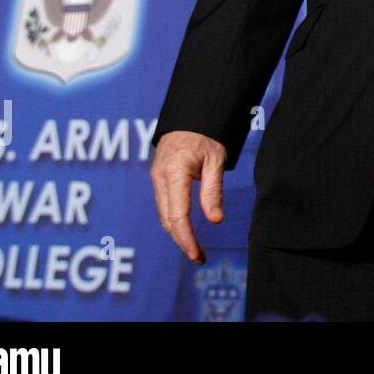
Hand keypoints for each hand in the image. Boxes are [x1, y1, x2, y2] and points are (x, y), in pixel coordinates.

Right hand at [151, 130, 226, 262]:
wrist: (190, 116)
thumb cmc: (206, 136)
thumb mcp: (216, 161)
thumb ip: (213, 191)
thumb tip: (215, 221)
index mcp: (174, 173)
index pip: (178, 215)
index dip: (186, 239)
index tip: (197, 255)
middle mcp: (160, 178)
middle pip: (168, 219)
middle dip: (182, 241)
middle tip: (199, 257)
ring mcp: (156, 179)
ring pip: (164, 214)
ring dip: (177, 234)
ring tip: (195, 249)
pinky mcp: (158, 179)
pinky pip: (164, 205)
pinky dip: (173, 221)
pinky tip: (184, 230)